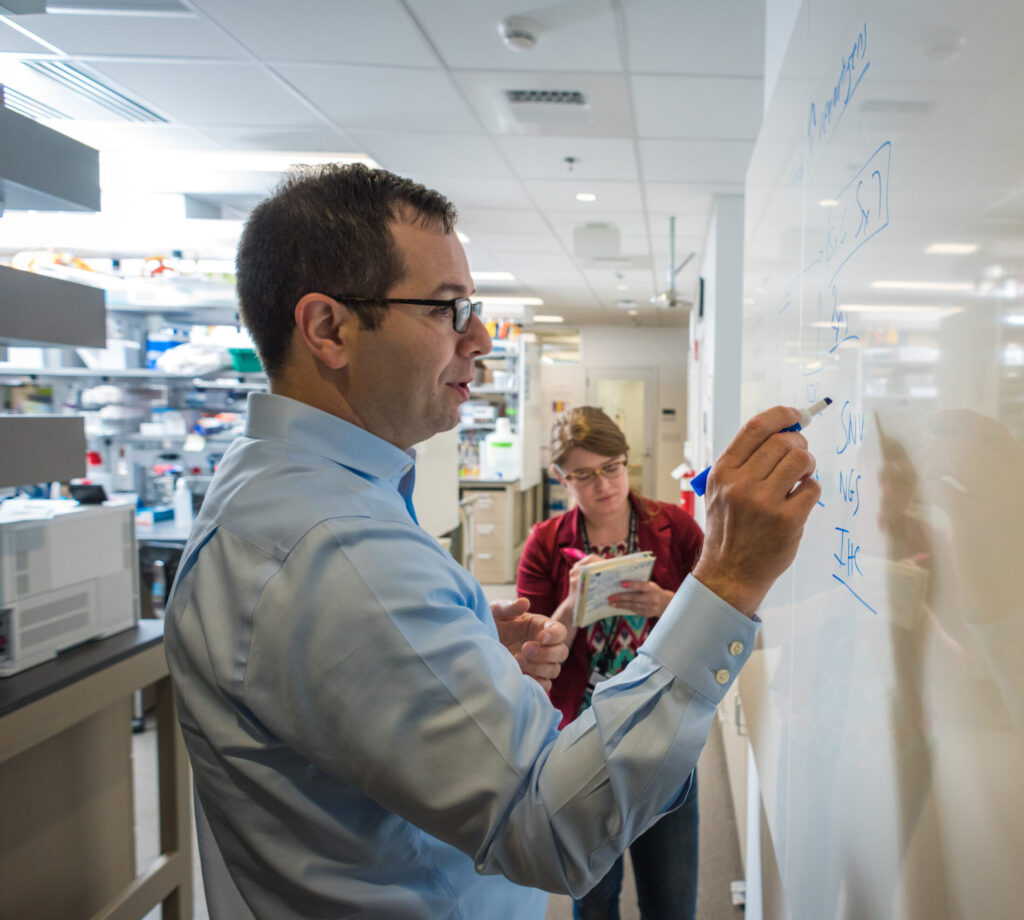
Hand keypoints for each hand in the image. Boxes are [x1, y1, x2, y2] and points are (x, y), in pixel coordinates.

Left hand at [491, 598, 568, 690]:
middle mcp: (544, 646)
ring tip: (517, 660)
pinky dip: (536, 682)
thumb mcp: (496, 611)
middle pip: (561, 652)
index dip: (555, 635)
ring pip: (554, 670)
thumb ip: (509, 606)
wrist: (478, 644)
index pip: (560, 631)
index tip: (541, 637)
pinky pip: (545, 685)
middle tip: (525, 649)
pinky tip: (521, 674)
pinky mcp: (532, 677)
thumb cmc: (491, 624)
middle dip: (546, 653)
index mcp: (541, 627)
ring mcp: (539, 663)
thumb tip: (524, 603)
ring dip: (540, 667)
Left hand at [608, 580, 673, 617]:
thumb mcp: (651, 585)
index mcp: (652, 589)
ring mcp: (650, 608)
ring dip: (621, 604)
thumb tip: (623, 583)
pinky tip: (618, 606)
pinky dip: (625, 608)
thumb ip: (640, 584)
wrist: (666, 604)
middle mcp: (652, 598)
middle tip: (610, 597)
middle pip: (634, 598)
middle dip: (621, 597)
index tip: (621, 583)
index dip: (632, 584)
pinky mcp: (647, 614)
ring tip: (611, 603)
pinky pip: (634, 611)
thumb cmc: (654, 591)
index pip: (641, 585)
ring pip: (633, 606)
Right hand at [692, 406, 820, 615]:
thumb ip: (744, 461)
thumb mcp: (721, 490)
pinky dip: (811, 488)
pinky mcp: (787, 521)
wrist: (730, 572)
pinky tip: (799, 498)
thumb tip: (784, 430)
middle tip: (799, 454)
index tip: (794, 415)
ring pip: (801, 460)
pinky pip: (812, 487)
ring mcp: (764, 503)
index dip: (780, 415)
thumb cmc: (730, 527)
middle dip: (798, 443)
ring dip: (808, 463)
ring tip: (801, 475)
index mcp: (722, 472)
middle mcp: (741, 485)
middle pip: (783, 441)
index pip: (755, 428)